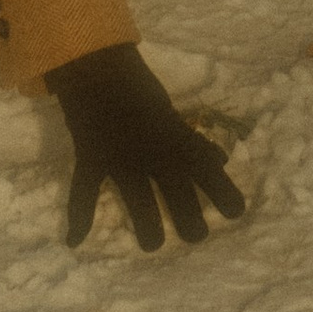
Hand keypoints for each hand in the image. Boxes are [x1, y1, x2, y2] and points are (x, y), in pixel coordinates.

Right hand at [49, 43, 246, 253]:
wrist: (97, 66)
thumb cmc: (138, 87)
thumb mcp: (172, 113)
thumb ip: (193, 141)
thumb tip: (220, 161)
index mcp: (175, 135)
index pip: (207, 167)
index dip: (224, 191)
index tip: (237, 213)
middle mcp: (153, 150)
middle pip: (177, 191)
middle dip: (189, 218)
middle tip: (196, 236)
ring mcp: (121, 156)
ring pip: (139, 199)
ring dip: (147, 226)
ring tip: (153, 245)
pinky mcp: (92, 157)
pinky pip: (84, 191)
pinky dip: (79, 216)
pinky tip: (75, 240)